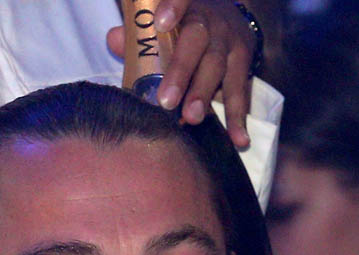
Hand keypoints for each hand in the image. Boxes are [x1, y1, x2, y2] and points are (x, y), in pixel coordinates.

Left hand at [107, 0, 255, 145]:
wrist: (225, 20)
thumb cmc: (182, 27)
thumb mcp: (164, 24)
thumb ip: (139, 34)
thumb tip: (115, 39)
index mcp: (187, 7)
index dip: (173, 7)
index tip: (160, 23)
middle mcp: (210, 20)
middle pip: (196, 41)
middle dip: (181, 71)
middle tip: (167, 101)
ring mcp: (228, 41)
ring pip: (217, 66)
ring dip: (204, 94)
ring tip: (193, 118)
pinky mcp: (243, 62)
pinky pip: (239, 91)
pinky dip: (238, 117)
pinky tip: (238, 138)